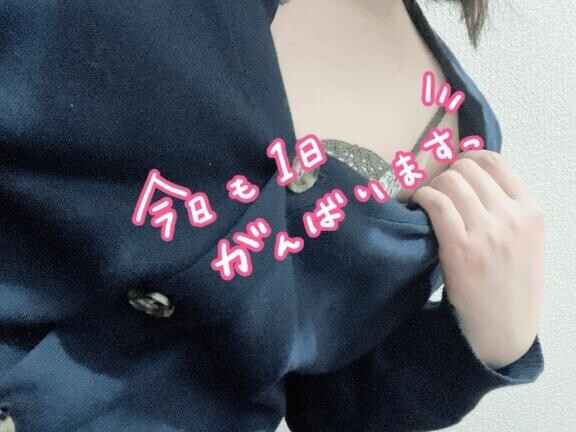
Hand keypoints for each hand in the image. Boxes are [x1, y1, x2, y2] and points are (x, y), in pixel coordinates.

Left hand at [411, 150, 544, 368]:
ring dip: (428, 187)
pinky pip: (436, 203)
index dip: (465, 160)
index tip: (451, 173)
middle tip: (432, 192)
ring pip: (449, 182)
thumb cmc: (510, 285)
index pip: (493, 161)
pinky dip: (420, 198)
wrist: (504, 331)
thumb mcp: (525, 242)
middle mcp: (513, 217)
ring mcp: (489, 233)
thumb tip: (467, 176)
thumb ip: (506, 209)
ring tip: (419, 201)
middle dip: (443, 175)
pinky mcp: (462, 249)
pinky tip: (413, 206)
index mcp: (532, 212)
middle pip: (466, 168)